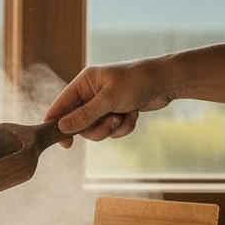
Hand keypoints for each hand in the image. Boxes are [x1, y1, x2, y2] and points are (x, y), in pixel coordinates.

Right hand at [44, 59, 174, 147]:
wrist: (167, 81)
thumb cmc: (137, 82)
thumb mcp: (109, 100)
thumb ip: (84, 115)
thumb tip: (62, 128)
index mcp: (84, 82)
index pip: (61, 105)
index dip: (57, 124)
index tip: (63, 143)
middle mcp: (91, 93)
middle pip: (79, 123)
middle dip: (96, 128)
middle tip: (111, 123)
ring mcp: (104, 104)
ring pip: (96, 129)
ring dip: (111, 128)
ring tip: (124, 117)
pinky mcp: (116, 112)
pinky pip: (111, 130)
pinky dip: (123, 127)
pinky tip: (133, 115)